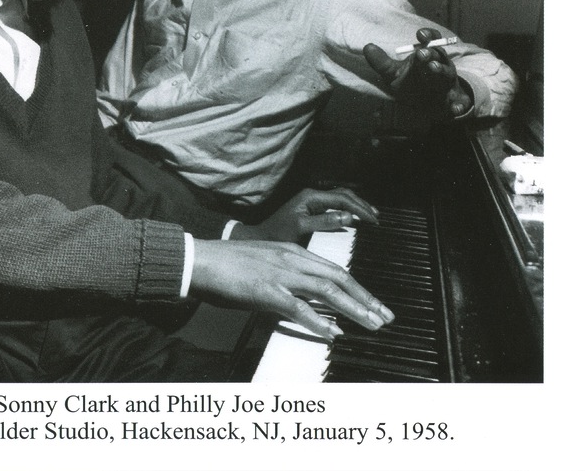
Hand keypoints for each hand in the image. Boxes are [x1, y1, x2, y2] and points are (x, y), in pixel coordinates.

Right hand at [190, 239, 394, 339]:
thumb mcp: (264, 265)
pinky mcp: (265, 290)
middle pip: (338, 277)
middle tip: (385, 316)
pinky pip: (297, 307)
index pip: (334, 269)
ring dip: (352, 309)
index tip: (375, 304)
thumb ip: (287, 280)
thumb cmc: (227, 265)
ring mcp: (279, 274)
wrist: (199, 259)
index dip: (358, 287)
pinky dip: (318, 321)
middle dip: (365, 298)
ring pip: (326, 290)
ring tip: (371, 325)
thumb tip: (306, 303)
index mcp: (291, 252)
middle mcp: (290, 259)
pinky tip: (332, 332)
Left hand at [233, 186, 378, 243]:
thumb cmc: (277, 234)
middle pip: (344, 195)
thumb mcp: (300, 228)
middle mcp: (313, 196)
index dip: (360, 209)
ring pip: (340, 199)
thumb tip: (347, 217)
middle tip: (376, 218)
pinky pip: (335, 206)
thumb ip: (324, 222)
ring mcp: (312, 202)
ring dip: (356, 206)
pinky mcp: (312, 210)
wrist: (260, 237)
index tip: (373, 220)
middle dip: (361, 205)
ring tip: (371, 216)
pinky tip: (354, 219)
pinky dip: (348, 210)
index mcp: (311, 197)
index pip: (342, 198)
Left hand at [363, 26, 472, 118]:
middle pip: (437, 56)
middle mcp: (440, 66)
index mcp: (428, 56)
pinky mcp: (454, 100)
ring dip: (440, 70)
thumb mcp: (394, 74)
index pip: (431, 41)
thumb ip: (382, 62)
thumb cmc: (412, 84)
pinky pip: (459, 102)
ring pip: (446, 74)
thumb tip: (367, 46)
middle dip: (430, 54)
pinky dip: (457, 106)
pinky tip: (454, 110)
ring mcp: (447, 82)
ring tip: (433, 68)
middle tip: (421, 53)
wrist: (430, 105)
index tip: (419, 34)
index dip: (427, 36)